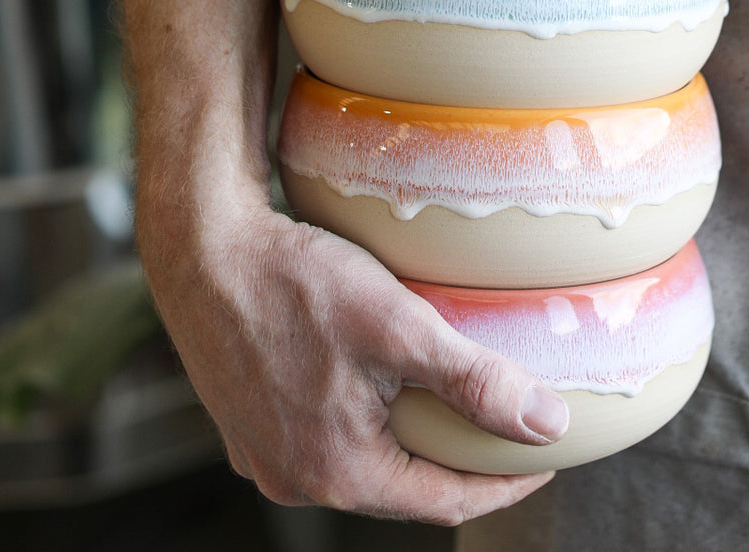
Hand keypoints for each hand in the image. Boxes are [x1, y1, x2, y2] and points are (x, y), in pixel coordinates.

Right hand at [113, 0, 564, 523]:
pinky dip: (367, 415)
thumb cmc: (295, 282)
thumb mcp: (400, 328)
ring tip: (452, 396)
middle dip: (458, 458)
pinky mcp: (248, 419)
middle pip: (402, 484)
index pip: (446, 502)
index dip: (504, 482)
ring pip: (362, 458)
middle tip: (505, 422)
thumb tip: (547, 426)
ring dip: (411, 435)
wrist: (201, 246)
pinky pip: (324, 432)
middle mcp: (296, 477)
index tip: (543, 454)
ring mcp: (265, 451)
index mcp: (338, 472)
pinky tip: (382, 377)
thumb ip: (475, 382)